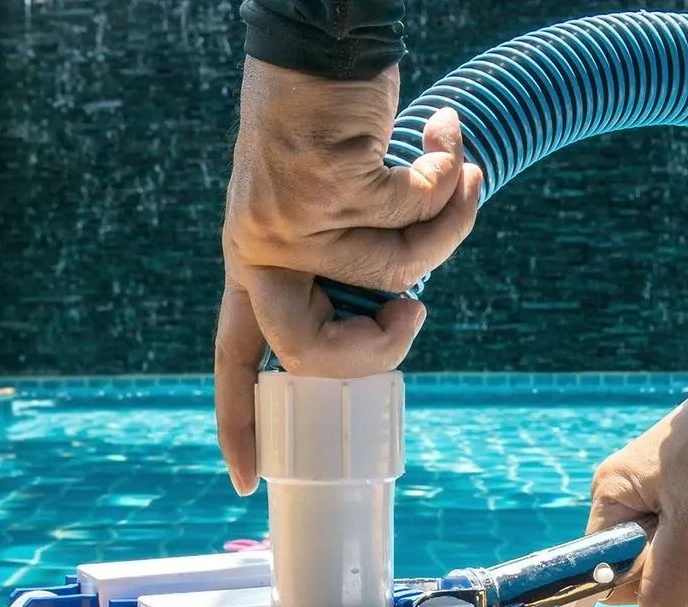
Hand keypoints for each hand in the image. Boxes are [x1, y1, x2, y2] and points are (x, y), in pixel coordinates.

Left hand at [216, 58, 483, 494]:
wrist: (323, 40)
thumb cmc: (332, 125)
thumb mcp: (320, 211)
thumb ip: (342, 268)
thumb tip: (399, 320)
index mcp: (252, 263)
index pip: (235, 359)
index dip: (239, 422)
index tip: (247, 481)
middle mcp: (259, 247)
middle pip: (314, 353)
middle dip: (382, 350)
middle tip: (415, 318)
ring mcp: (290, 219)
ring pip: (394, 276)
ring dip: (445, 224)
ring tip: (452, 172)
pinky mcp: (330, 183)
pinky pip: (417, 216)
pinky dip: (449, 177)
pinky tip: (446, 139)